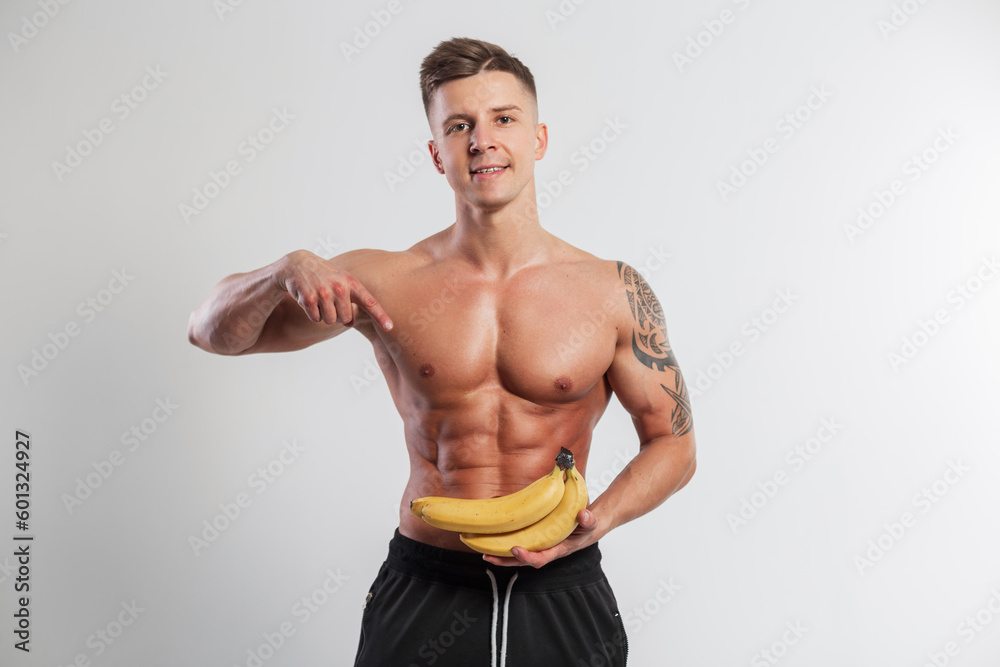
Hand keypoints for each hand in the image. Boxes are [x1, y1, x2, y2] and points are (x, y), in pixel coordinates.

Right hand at [276, 250, 391, 330]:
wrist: (298, 264)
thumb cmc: (325, 276)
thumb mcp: (343, 281)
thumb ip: (352, 300)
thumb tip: (350, 323)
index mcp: (352, 283)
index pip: (369, 302)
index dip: (380, 316)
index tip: (390, 327)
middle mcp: (340, 287)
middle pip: (345, 319)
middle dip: (338, 316)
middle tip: (330, 302)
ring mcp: (324, 292)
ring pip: (330, 321)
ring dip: (324, 315)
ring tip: (319, 299)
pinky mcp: (308, 298)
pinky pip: (316, 318)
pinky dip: (312, 314)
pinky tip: (309, 299)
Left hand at [482, 508, 600, 568]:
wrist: (585, 525)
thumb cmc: (586, 526)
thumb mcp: (591, 523)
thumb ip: (589, 520)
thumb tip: (584, 515)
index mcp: (558, 549)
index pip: (541, 558)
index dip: (527, 557)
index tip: (515, 549)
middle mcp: (546, 550)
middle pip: (523, 561)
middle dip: (505, 561)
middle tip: (487, 556)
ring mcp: (539, 545)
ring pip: (517, 555)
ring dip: (501, 555)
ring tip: (483, 551)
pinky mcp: (534, 538)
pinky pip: (519, 543)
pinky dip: (505, 543)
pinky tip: (492, 537)